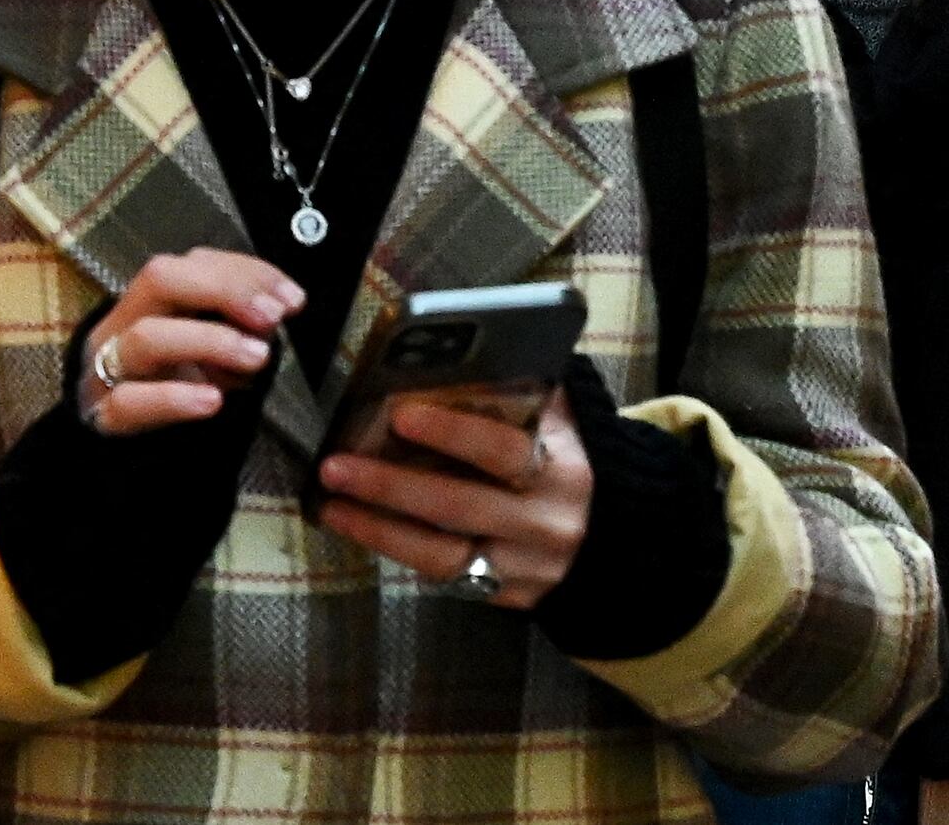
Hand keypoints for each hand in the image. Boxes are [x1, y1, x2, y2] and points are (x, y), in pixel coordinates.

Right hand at [79, 248, 299, 434]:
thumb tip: (277, 312)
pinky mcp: (104, 416)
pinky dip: (173, 398)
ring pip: (147, 337)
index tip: (292, 299)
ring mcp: (109, 367)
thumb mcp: (208, 347)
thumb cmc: (173, 382)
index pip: (195, 263)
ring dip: (209, 341)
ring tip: (255, 358)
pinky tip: (211, 401)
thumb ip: (238, 325)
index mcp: (154, 298)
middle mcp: (125, 322)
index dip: (246, 274)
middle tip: (272, 318)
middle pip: (161, 279)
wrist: (115, 442)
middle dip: (224, 290)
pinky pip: (129, 402)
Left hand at [315, 390, 593, 609]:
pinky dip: (400, 553)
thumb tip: (465, 351)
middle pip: (458, 506)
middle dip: (390, 486)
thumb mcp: (568, 425)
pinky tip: (362, 529)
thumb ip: (529, 391)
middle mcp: (542, 523)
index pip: (502, 450)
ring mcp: (522, 567)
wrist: (618, 542)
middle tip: (335, 465)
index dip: (452, 433)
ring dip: (379, 530)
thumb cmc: (573, 465)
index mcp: (562, 469)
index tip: (400, 415)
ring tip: (331, 505)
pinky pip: (445, 579)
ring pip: (442, 556)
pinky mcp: (505, 597)